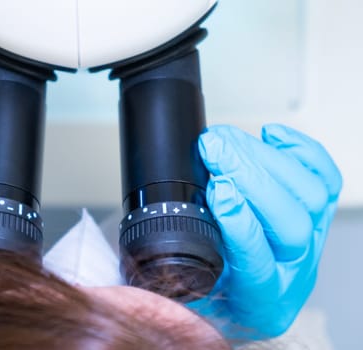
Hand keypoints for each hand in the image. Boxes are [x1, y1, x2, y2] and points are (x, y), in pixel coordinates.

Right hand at [189, 124, 341, 339]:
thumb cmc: (219, 295)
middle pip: (289, 222)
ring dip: (265, 159)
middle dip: (249, 175)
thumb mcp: (187, 290)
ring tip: (226, 140)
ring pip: (308, 196)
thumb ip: (172, 265)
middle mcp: (293, 271)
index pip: (260, 263)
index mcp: (259, 299)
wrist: (246, 301)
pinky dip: (300, 150)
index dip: (240, 223)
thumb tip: (147, 229)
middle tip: (213, 146)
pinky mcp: (317, 215)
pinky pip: (325, 178)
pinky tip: (270, 137)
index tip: (214, 189)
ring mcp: (311, 241)